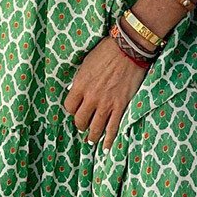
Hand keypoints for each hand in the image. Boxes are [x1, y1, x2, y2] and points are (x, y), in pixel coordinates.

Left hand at [64, 37, 147, 151]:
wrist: (127, 49)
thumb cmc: (106, 51)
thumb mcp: (86, 63)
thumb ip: (81, 80)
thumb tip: (75, 90)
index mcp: (80, 85)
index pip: (69, 107)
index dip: (71, 110)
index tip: (75, 110)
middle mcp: (91, 97)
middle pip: (80, 120)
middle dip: (81, 125)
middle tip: (83, 126)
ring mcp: (106, 103)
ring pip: (95, 128)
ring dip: (92, 136)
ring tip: (92, 140)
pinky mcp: (121, 106)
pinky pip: (113, 128)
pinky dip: (109, 140)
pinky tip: (107, 147)